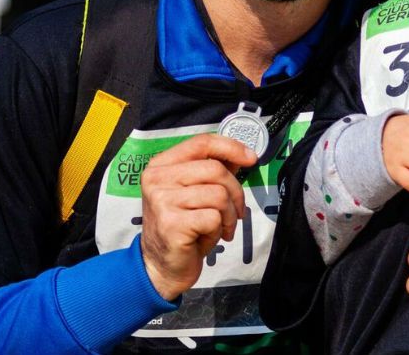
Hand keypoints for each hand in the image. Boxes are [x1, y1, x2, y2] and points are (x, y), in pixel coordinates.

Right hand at [139, 134, 255, 299]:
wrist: (162, 266)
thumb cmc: (183, 226)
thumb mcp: (195, 192)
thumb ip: (214, 170)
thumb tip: (242, 154)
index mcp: (161, 165)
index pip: (201, 142)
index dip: (231, 147)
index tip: (251, 158)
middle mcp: (157, 179)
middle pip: (216, 169)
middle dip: (236, 192)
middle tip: (236, 212)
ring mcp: (162, 201)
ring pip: (218, 195)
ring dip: (229, 215)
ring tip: (221, 227)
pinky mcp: (171, 224)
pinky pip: (214, 218)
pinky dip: (219, 229)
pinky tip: (207, 237)